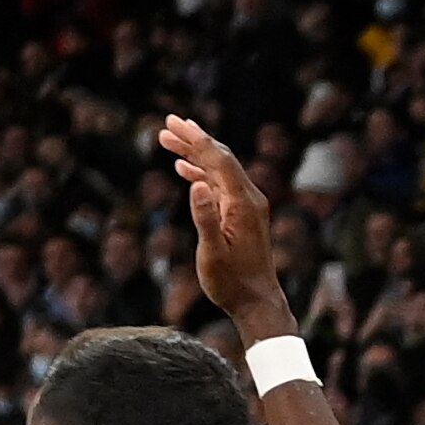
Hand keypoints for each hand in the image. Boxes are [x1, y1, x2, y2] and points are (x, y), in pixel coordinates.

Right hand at [159, 116, 290, 337]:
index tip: (174, 123)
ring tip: (168, 140)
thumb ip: (204, 218)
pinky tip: (184, 169)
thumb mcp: (212, 252)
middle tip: (168, 123)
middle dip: (194, 139)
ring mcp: (247, 206)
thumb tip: (196, 184)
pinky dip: (202, 174)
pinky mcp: (242, 215)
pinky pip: (221, 186)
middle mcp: (249, 199)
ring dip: (194, 155)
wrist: (256, 301)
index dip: (196, 140)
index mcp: (242, 204)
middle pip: (220, 158)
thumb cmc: (232, 282)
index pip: (219, 161)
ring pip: (219, 171)